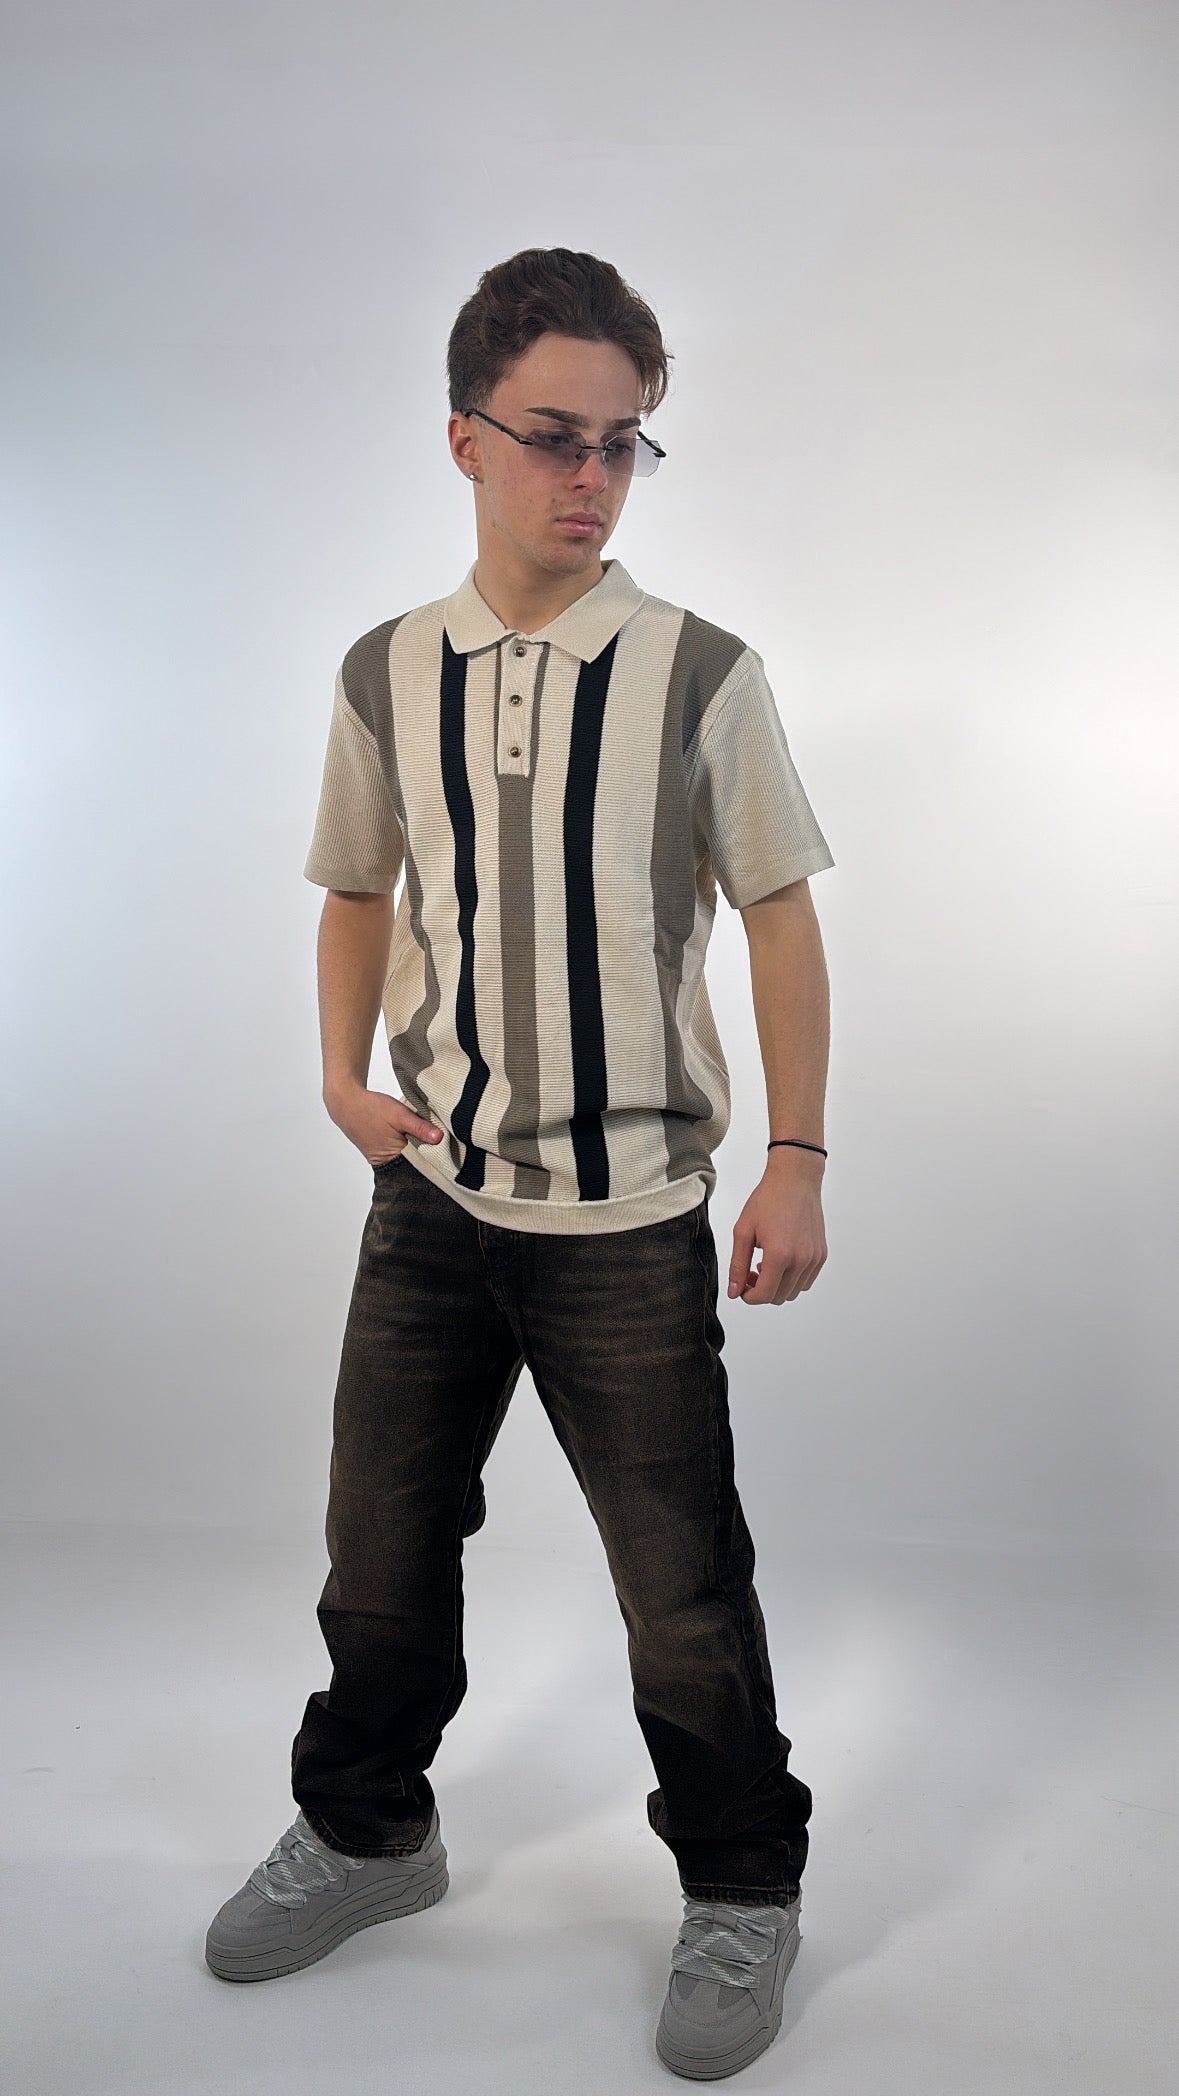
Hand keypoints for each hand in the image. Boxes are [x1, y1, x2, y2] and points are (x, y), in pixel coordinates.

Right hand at [324, 1079, 444, 1166]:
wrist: (345, 1102)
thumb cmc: (370, 1108)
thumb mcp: (399, 1114)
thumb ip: (419, 1127)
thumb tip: (440, 1138)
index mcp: (393, 1158)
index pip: (422, 1163)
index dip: (435, 1154)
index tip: (449, 1145)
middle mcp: (388, 1163)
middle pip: (416, 1161)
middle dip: (428, 1150)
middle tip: (442, 1137)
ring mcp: (383, 1158)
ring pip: (409, 1154)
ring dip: (418, 1145)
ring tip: (429, 1134)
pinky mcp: (381, 1151)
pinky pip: (401, 1150)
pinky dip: (408, 1142)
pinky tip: (414, 1132)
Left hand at [727, 1152, 826, 1304]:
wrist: (795, 1180)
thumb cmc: (768, 1200)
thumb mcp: (743, 1231)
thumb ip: (737, 1265)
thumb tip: (734, 1291)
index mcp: (779, 1254)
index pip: (765, 1295)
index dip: (749, 1297)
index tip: (742, 1288)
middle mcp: (801, 1260)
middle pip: (779, 1297)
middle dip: (761, 1291)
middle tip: (750, 1273)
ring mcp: (814, 1258)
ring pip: (793, 1292)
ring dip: (777, 1286)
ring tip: (765, 1265)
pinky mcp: (821, 1255)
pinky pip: (806, 1281)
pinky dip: (792, 1279)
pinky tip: (781, 1261)